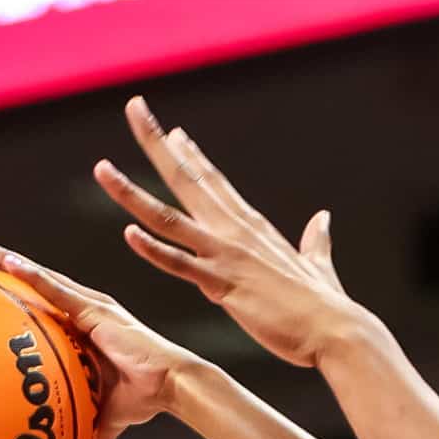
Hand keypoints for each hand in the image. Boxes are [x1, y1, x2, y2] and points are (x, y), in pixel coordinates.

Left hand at [0, 237, 206, 438]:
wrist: (172, 386)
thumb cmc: (144, 397)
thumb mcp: (107, 417)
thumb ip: (91, 438)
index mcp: (84, 326)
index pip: (42, 300)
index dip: (15, 286)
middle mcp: (84, 309)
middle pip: (34, 279)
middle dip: (0, 260)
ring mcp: (88, 306)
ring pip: (39, 275)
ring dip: (6, 258)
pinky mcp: (94, 309)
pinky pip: (55, 288)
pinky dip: (31, 274)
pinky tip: (7, 260)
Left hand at [91, 95, 362, 368]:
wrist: (336, 330)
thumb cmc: (325, 305)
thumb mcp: (318, 264)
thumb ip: (316, 240)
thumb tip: (323, 219)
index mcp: (253, 227)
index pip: (215, 182)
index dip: (192, 156)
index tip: (174, 132)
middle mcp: (235, 231)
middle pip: (187, 178)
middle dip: (157, 143)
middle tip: (134, 108)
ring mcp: (226, 255)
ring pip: (169, 217)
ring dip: (132, 193)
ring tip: (102, 169)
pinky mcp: (223, 284)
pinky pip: (180, 264)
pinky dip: (154, 249)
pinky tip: (128, 234)